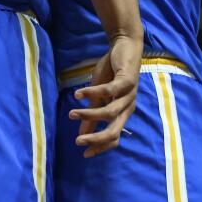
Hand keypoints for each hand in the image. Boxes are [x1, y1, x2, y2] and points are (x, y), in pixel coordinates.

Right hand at [69, 35, 141, 157]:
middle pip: (115, 130)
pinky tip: (78, 95)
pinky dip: (92, 93)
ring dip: (90, 115)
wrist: (125, 47)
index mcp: (122, 113)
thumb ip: (93, 115)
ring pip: (110, 112)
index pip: (115, 137)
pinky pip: (109, 90)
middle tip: (79, 142)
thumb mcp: (100, 96)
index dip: (101, 147)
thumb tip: (82, 133)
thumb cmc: (112, 73)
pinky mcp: (127, 80)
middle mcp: (128, 107)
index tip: (84, 154)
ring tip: (72, 114)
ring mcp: (129, 94)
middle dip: (97, 138)